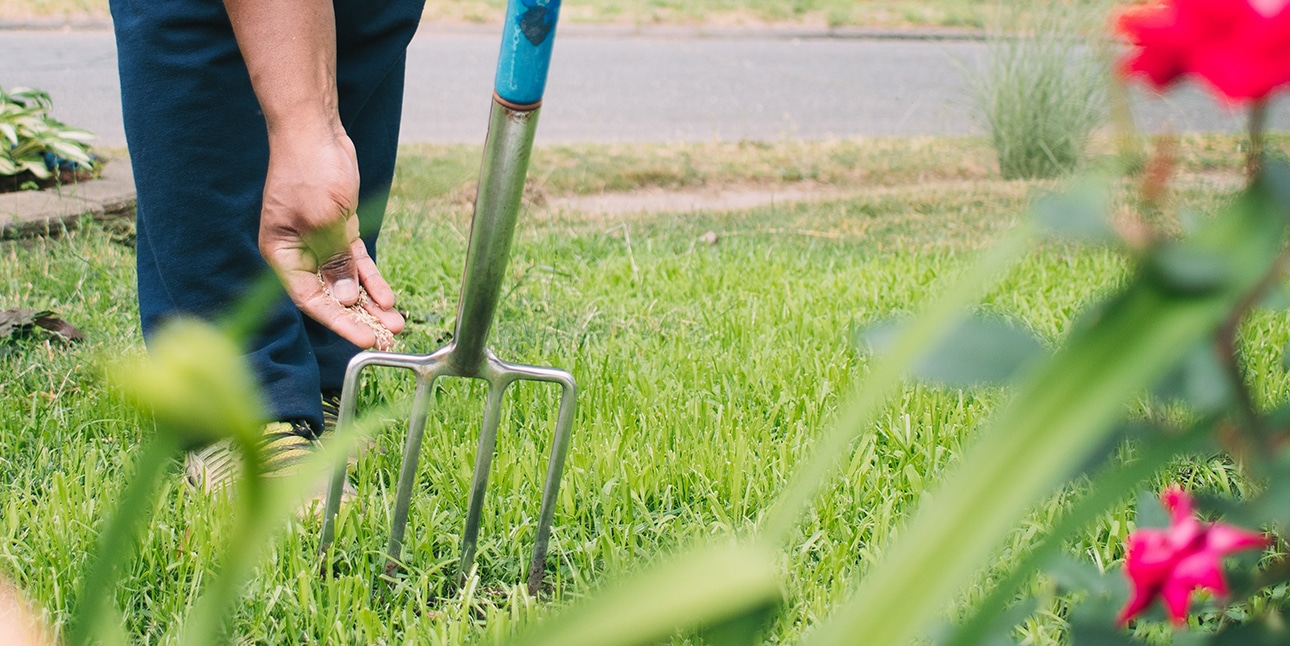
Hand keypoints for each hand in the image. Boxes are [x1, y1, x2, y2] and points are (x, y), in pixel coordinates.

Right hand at [257, 128, 404, 347]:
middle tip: (390, 333)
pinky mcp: (337, 230)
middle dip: (361, 316)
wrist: (314, 131)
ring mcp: (319, 242)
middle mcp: (298, 253)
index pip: (311, 300)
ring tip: (396, 322)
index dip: (340, 322)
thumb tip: (347, 299)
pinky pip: (355, 262)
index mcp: (282, 254)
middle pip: (331, 295)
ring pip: (347, 281)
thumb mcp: (325, 222)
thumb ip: (336, 262)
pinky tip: (388, 296)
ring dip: (371, 301)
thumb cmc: (309, 172)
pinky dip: (371, 278)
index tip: (365, 338)